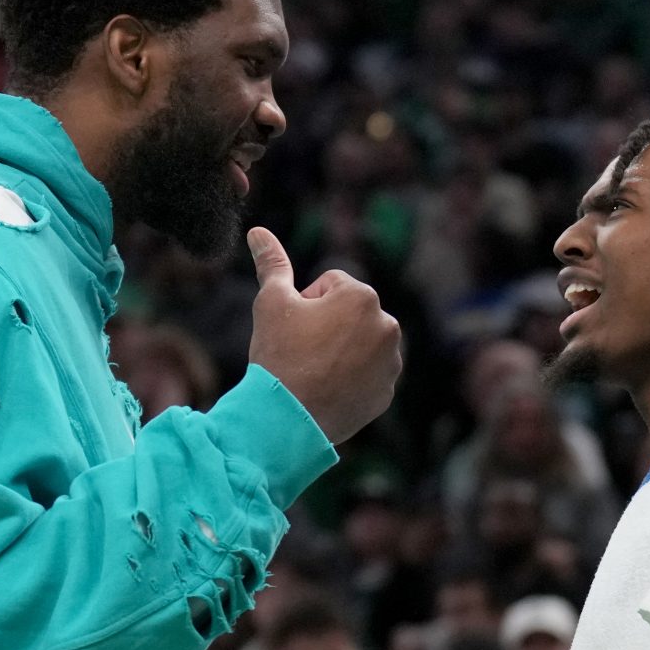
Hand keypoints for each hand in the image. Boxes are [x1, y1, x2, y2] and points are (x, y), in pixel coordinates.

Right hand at [247, 229, 402, 442]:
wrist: (287, 419)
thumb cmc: (279, 355)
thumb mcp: (271, 302)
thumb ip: (272, 264)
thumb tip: (258, 231)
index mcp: (362, 296)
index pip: (330, 285)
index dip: (305, 303)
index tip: (294, 328)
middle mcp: (387, 326)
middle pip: (349, 315)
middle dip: (327, 325)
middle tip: (303, 351)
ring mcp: (391, 363)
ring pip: (360, 345)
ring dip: (341, 350)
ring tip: (314, 371)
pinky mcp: (386, 393)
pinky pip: (367, 377)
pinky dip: (350, 380)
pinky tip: (326, 390)